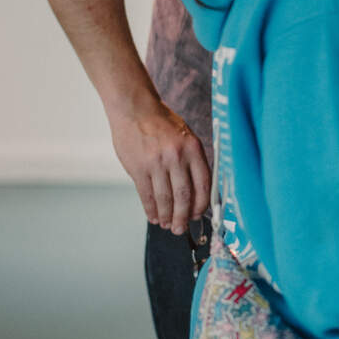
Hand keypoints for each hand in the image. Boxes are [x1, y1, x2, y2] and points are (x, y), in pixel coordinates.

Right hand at [107, 93, 210, 234]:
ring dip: (166, 216)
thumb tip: (197, 191)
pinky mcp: (138, 168)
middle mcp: (177, 157)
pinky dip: (151, 209)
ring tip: (166, 225)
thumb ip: (192, 161)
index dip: (201, 205)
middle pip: (184, 196)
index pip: (203, 184)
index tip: (197, 215)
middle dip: (183, 217)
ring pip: (165, 199)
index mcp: (194, 149)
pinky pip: (146, 194)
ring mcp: (157, 163)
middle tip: (180, 229)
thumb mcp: (186, 137)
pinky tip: (153, 216)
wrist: (135, 109)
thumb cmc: (163, 124)